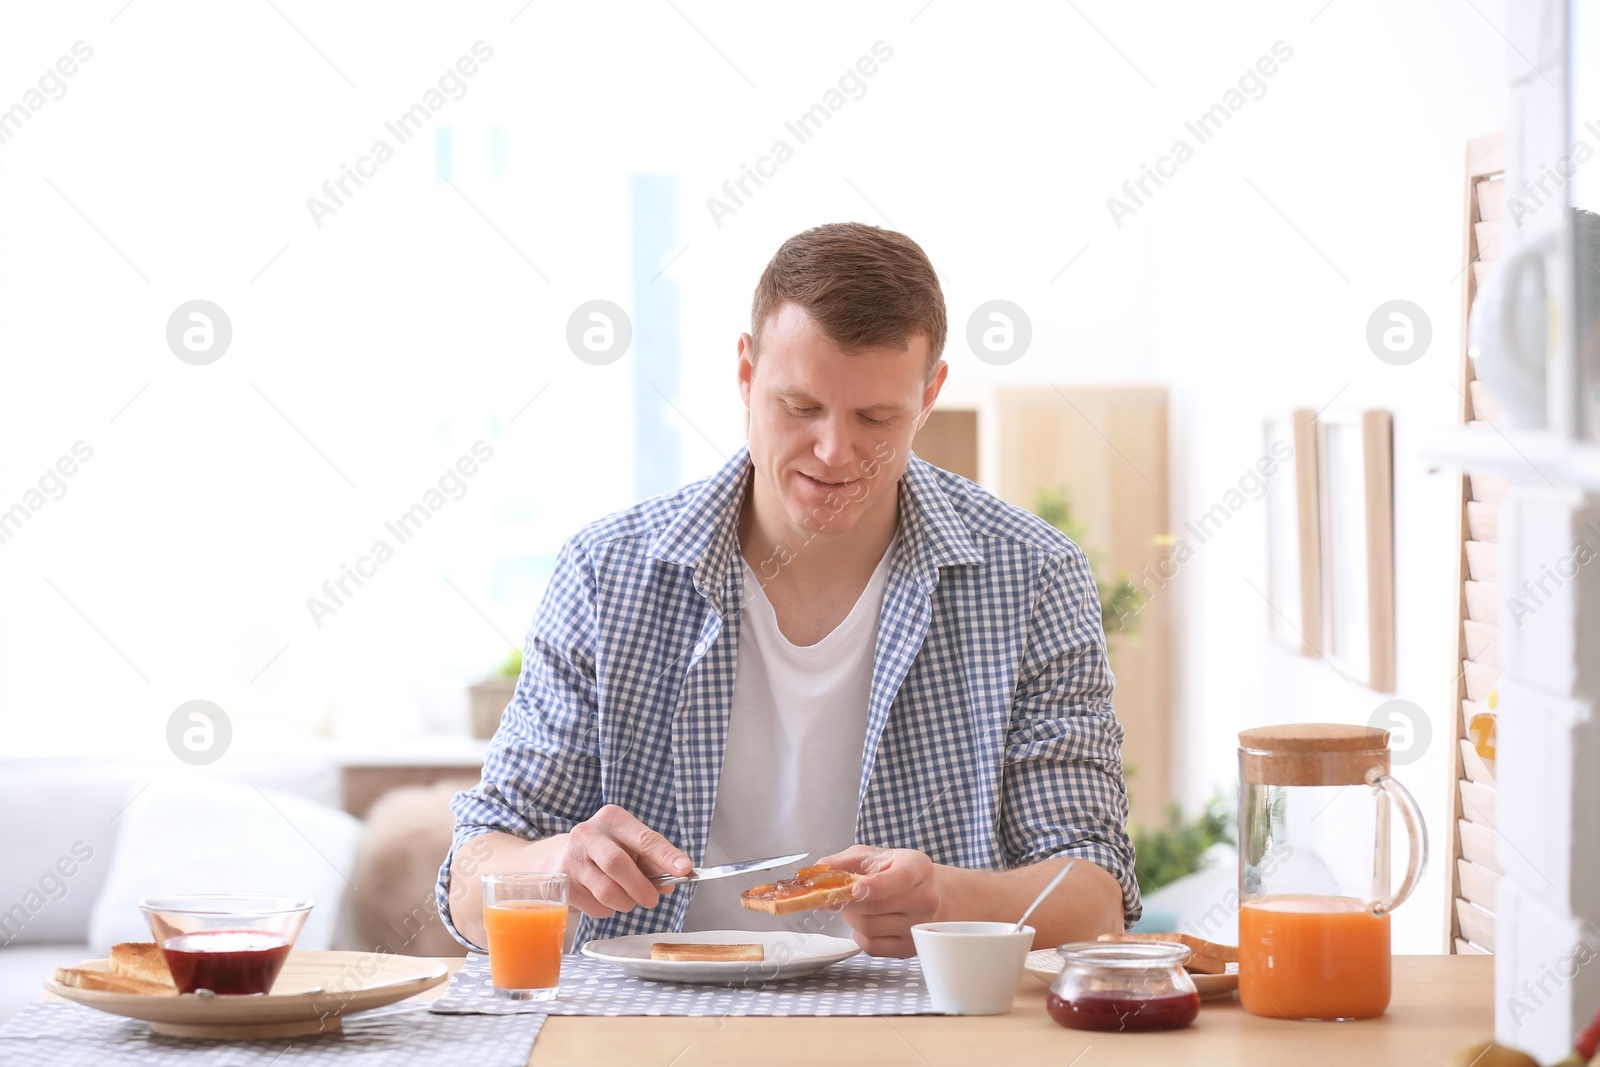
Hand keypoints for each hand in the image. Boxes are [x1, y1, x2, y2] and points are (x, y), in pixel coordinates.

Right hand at [556, 805, 692, 918]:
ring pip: (606, 890)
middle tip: (651, 899)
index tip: (685, 869)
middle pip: (618, 864)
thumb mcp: (628, 846)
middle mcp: (588, 834)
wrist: (558, 856)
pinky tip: (605, 900)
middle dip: (641, 887)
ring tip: (628, 900)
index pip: (644, 838)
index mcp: (612, 819)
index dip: (666, 856)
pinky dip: (608, 910)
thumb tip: (673, 880)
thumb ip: (651, 862)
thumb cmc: (604, 850)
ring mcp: (572, 858)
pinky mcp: (562, 884)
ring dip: (625, 902)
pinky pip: (595, 906)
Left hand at [820, 845, 942, 956]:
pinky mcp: (909, 948)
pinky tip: (865, 922)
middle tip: (836, 895)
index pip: (899, 879)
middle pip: (876, 907)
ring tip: (855, 907)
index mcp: (918, 868)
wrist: (932, 894)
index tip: (854, 888)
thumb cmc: (898, 871)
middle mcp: (925, 898)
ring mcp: (918, 926)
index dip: (875, 885)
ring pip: (869, 927)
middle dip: (847, 901)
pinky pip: (872, 946)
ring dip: (851, 917)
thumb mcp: (876, 856)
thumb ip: (846, 860)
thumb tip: (819, 869)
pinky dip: (859, 935)